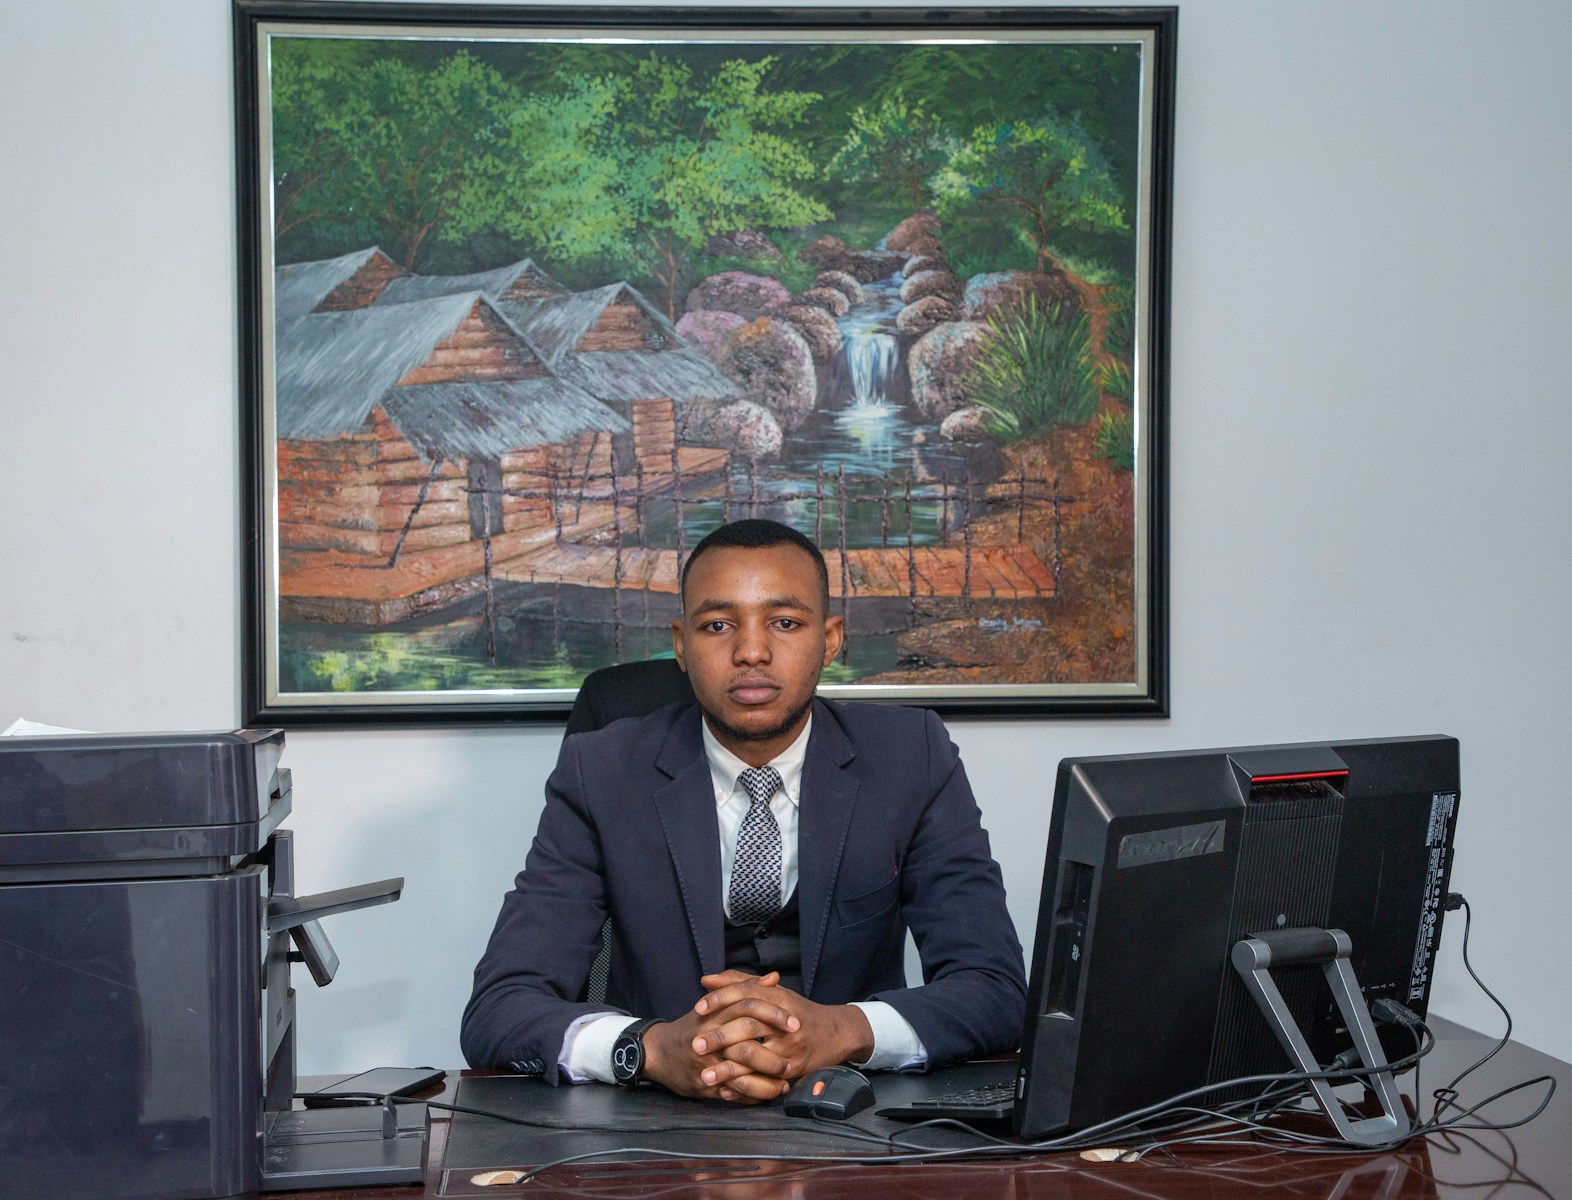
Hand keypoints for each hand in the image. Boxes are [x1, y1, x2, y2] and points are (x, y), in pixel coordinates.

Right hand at [640, 971, 795, 1102]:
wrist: (658, 1052)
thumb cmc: (692, 1026)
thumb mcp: (716, 1004)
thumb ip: (745, 988)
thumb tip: (774, 978)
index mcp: (713, 1015)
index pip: (747, 1008)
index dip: (773, 1015)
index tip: (795, 1023)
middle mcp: (708, 1039)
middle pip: (745, 1045)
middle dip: (772, 1056)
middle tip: (793, 1062)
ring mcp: (705, 1065)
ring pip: (740, 1076)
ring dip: (765, 1082)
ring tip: (786, 1083)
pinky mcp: (702, 1086)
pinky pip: (731, 1094)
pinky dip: (751, 1096)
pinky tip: (767, 1095)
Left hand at [693, 972, 874, 1083]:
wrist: (836, 1033)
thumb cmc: (798, 1011)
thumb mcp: (774, 992)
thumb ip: (739, 982)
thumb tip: (706, 979)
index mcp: (778, 997)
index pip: (745, 993)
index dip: (720, 999)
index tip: (698, 1009)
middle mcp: (784, 1021)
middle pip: (748, 1026)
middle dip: (720, 1037)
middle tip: (695, 1045)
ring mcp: (790, 1047)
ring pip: (755, 1057)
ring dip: (728, 1068)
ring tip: (705, 1075)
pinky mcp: (793, 1069)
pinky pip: (765, 1080)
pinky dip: (744, 1086)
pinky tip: (726, 1090)